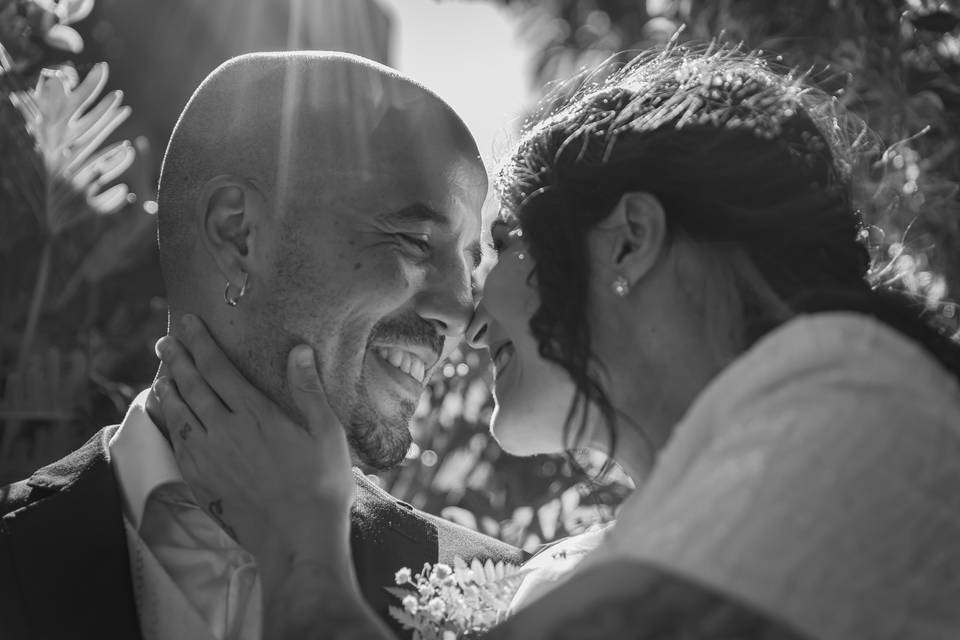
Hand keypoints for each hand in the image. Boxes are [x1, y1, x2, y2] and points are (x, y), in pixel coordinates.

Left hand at [152, 314, 354, 562]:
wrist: (297, 539)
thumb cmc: (321, 485)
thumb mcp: (327, 433)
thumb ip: (308, 390)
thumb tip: (298, 350)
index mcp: (256, 414)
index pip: (219, 368)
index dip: (202, 343)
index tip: (189, 323)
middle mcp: (225, 430)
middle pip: (192, 386)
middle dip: (178, 359)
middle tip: (166, 341)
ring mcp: (209, 457)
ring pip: (179, 413)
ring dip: (169, 388)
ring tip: (161, 373)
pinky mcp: (202, 481)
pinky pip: (178, 443)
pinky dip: (170, 422)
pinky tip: (171, 416)